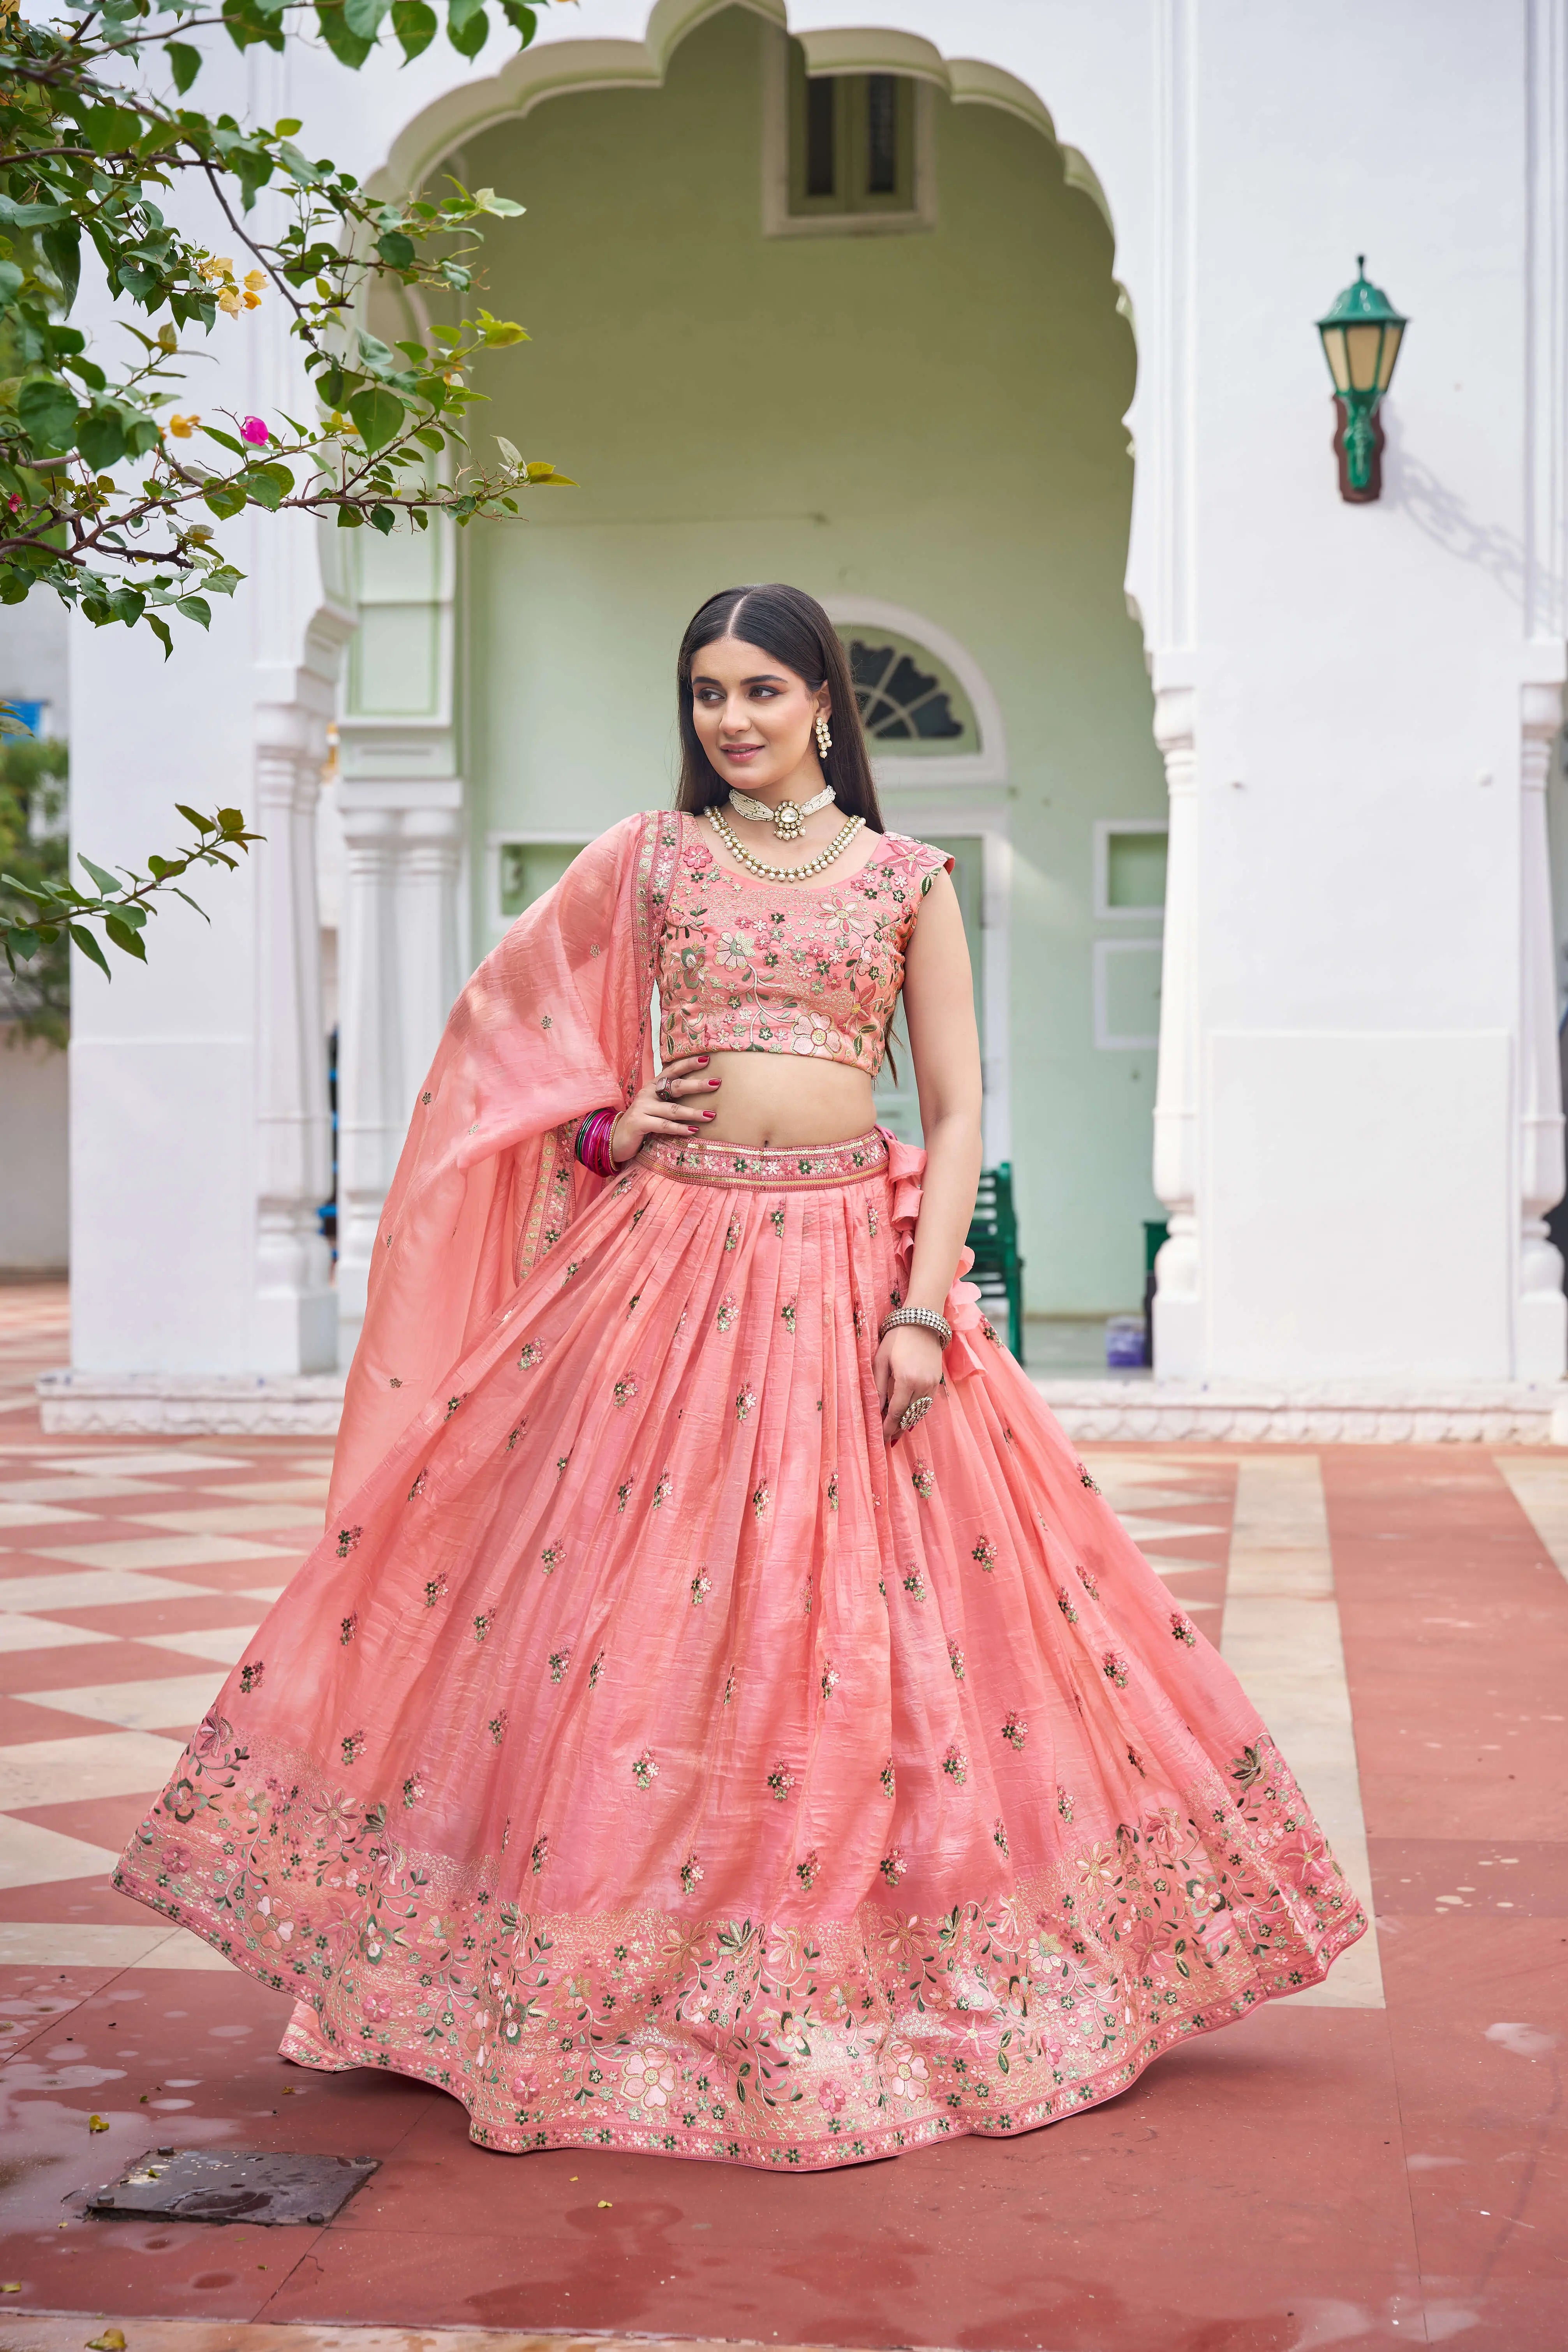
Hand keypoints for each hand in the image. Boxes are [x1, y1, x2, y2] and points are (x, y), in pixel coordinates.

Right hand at [609, 1055, 720, 1163]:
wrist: (615, 1138)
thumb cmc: (642, 1120)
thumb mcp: (655, 1106)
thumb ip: (670, 1098)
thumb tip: (699, 1092)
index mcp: (653, 1085)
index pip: (672, 1071)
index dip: (688, 1064)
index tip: (706, 1060)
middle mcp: (648, 1093)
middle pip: (676, 1086)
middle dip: (697, 1085)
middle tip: (716, 1083)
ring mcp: (642, 1107)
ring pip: (673, 1109)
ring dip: (693, 1113)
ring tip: (711, 1115)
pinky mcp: (639, 1123)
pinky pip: (664, 1125)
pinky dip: (680, 1129)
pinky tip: (693, 1130)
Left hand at [873, 1322, 944, 1445]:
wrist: (922, 1322)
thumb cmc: (896, 1339)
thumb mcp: (881, 1360)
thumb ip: (877, 1386)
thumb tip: (875, 1409)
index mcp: (907, 1380)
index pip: (896, 1412)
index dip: (887, 1427)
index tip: (880, 1439)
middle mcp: (923, 1385)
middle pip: (909, 1416)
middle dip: (897, 1429)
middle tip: (886, 1439)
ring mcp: (933, 1384)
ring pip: (920, 1412)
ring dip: (907, 1422)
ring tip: (895, 1431)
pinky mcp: (938, 1380)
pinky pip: (926, 1403)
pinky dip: (917, 1411)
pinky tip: (908, 1415)